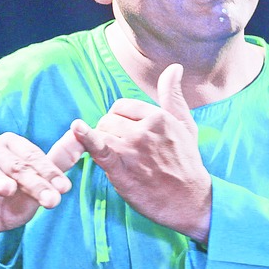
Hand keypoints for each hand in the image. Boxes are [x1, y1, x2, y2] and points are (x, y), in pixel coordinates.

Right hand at [0, 126, 84, 242]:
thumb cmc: (12, 202)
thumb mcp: (40, 185)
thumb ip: (60, 161)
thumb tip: (83, 135)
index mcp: (14, 146)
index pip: (35, 158)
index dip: (51, 174)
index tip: (64, 190)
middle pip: (16, 165)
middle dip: (35, 184)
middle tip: (51, 202)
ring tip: (9, 193)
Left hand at [71, 63, 211, 243]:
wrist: (191, 201)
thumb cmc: (187, 162)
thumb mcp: (185, 124)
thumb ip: (172, 95)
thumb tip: (174, 68)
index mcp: (158, 117)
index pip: (120, 107)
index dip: (119, 120)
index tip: (127, 134)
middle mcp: (144, 130)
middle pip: (108, 120)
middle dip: (110, 132)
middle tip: (125, 151)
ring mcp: (131, 150)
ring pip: (101, 134)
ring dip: (103, 145)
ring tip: (119, 159)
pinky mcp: (121, 170)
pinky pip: (98, 149)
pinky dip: (87, 138)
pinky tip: (78, 128)